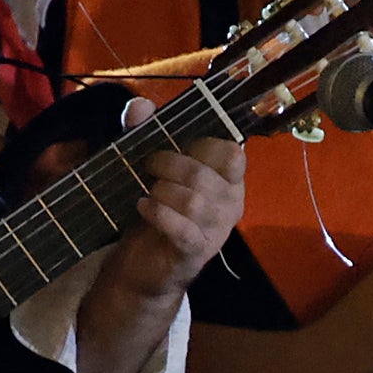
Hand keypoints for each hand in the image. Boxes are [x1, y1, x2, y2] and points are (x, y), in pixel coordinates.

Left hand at [99, 95, 247, 298]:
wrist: (144, 267)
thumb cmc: (157, 211)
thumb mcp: (150, 169)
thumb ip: (144, 133)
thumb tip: (140, 106)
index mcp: (227, 180)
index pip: (233, 154)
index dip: (204, 144)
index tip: (179, 145)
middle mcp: (229, 204)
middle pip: (206, 174)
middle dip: (170, 164)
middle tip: (148, 167)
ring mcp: (215, 231)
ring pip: (194, 201)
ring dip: (162, 190)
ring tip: (147, 192)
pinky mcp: (196, 252)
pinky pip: (184, 230)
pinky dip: (159, 214)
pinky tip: (143, 207)